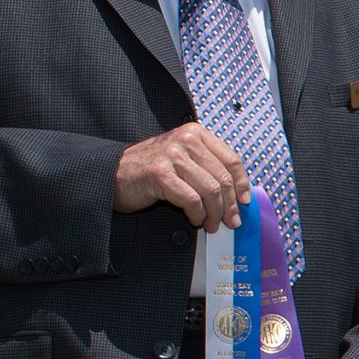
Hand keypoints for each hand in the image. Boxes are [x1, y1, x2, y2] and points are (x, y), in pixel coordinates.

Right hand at [115, 127, 248, 230]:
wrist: (113, 174)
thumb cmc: (151, 171)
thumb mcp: (183, 160)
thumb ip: (207, 168)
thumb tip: (237, 194)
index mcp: (195, 134)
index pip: (231, 159)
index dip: (242, 184)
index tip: (244, 202)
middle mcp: (186, 140)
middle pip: (222, 177)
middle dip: (230, 205)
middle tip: (231, 222)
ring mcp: (172, 155)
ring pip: (210, 190)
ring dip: (214, 213)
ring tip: (211, 225)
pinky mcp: (160, 173)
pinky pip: (191, 199)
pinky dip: (197, 214)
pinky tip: (194, 219)